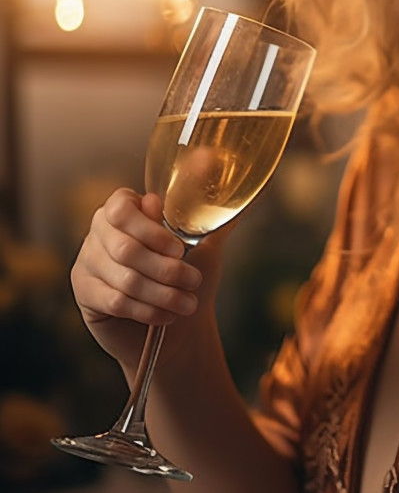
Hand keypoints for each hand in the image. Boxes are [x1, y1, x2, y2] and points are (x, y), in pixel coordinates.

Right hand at [71, 189, 226, 372]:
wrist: (180, 324)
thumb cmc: (191, 274)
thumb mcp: (205, 241)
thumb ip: (211, 212)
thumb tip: (220, 168)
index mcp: (124, 207)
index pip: (122, 208)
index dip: (150, 229)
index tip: (180, 249)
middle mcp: (100, 230)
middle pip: (126, 248)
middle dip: (166, 269)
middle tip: (193, 280)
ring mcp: (87, 261)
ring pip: (124, 278)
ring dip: (162, 293)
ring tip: (187, 303)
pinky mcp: (85, 294)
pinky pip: (115, 301)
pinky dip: (146, 309)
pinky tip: (166, 314)